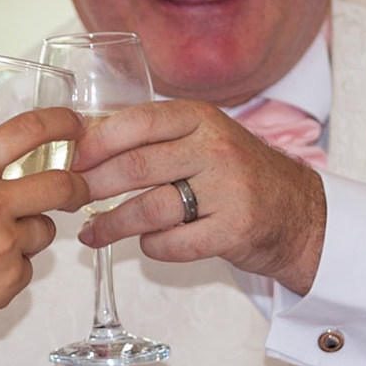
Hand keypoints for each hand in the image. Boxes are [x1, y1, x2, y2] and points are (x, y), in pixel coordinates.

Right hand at [0, 108, 88, 365]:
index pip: (26, 132)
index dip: (60, 122)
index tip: (72, 125)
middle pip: (59, 183)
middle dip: (75, 186)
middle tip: (73, 189)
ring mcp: (3, 243)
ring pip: (44, 229)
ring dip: (30, 232)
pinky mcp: (10, 279)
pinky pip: (28, 265)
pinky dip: (11, 267)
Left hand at [74, 100, 326, 293]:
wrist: (297, 212)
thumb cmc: (237, 174)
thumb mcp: (203, 137)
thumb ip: (156, 136)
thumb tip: (84, 141)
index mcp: (201, 118)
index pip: (138, 121)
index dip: (97, 141)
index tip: (70, 159)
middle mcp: (215, 149)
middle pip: (137, 166)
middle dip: (93, 186)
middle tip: (68, 199)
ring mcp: (227, 191)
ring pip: (149, 209)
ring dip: (112, 225)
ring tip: (93, 234)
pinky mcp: (233, 231)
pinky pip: (172, 243)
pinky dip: (151, 247)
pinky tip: (146, 244)